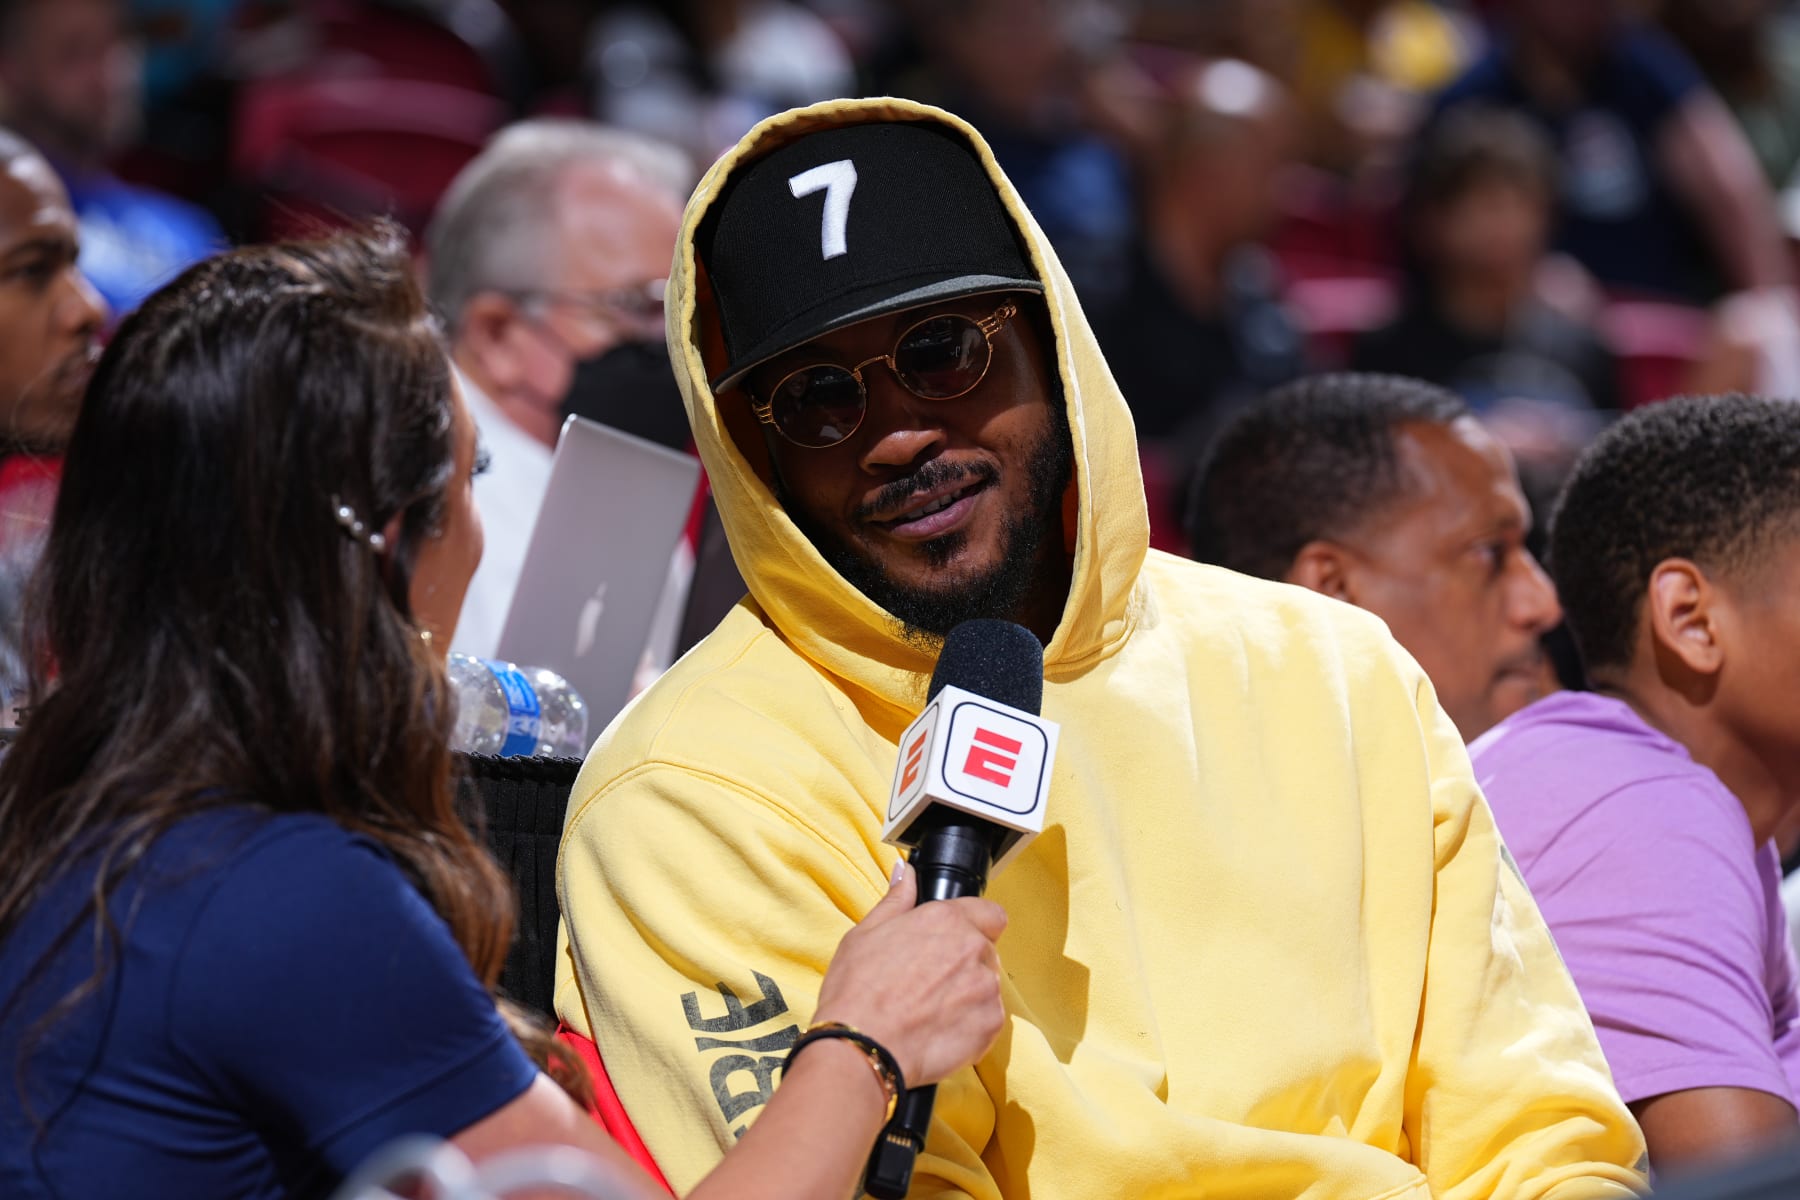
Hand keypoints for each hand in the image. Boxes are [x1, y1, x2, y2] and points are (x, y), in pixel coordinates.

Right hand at [811, 862, 1007, 1087]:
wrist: (862, 1048)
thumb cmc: (858, 992)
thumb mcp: (866, 934)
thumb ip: (897, 899)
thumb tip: (905, 872)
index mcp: (946, 920)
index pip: (991, 913)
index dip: (975, 926)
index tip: (956, 940)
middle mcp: (973, 949)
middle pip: (986, 951)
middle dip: (966, 963)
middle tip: (930, 982)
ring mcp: (986, 988)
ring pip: (988, 986)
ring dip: (968, 995)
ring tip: (929, 1011)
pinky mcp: (990, 1025)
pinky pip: (988, 1019)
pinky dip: (970, 1026)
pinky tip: (938, 1030)